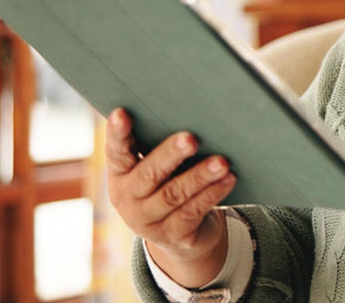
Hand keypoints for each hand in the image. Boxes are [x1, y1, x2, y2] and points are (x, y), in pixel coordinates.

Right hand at [104, 107, 235, 286]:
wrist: (180, 235)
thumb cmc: (169, 183)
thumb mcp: (156, 167)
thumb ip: (160, 145)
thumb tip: (191, 110)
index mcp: (120, 173)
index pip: (116, 151)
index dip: (117, 133)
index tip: (122, 112)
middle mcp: (128, 198)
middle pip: (149, 174)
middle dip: (171, 155)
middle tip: (191, 138)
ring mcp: (149, 221)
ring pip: (175, 194)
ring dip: (200, 176)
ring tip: (222, 161)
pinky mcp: (173, 235)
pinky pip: (193, 212)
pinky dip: (212, 194)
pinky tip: (229, 179)